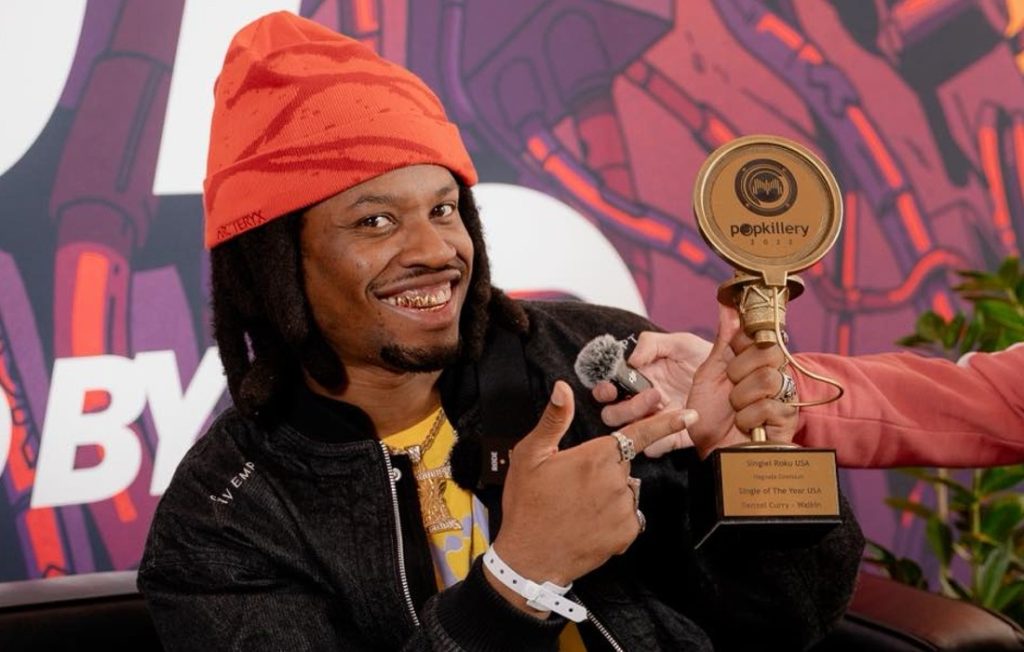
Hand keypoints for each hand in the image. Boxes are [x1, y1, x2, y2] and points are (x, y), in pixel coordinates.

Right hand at [489, 380, 690, 609]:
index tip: (689, 415)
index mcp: (595, 457)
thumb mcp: (530, 455)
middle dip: (606, 468)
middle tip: (574, 483)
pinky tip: (589, 522)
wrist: (529, 558)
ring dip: (610, 493)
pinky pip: (629, 515)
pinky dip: (614, 517)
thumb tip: (563, 389)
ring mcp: (624, 510)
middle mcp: (616, 482)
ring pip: (626, 490)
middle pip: (624, 464)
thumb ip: (554, 420)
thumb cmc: (527, 505)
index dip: (665, 422)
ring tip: (578, 505)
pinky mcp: (626, 534)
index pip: (639, 434)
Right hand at [592, 331, 710, 455]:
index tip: (613, 388)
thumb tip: (631, 360)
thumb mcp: (680, 342)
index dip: (604, 391)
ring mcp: (655, 421)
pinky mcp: (672, 437)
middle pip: (612, 416)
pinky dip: (664, 440)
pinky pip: (656, 448)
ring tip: (671, 406)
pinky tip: (687, 420)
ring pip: (631, 434)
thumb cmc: (701, 357)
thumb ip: (652, 344)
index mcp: (637, 379)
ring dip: (644, 424)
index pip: (607, 390)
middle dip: (625, 409)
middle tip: (654, 394)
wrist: (733, 376)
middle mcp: (642, 403)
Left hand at [686, 304, 799, 456]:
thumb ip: (722, 342)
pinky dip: (748, 417)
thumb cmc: (710, 416)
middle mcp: (773, 374)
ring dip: (742, 397)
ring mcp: (783, 397)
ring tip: (735, 410)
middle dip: (740, 370)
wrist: (713, 454)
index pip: (762, 332)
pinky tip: (745, 425)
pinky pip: (771, 406)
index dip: (743, 341)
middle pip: (769, 351)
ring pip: (769, 378)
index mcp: (755, 361)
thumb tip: (727, 305)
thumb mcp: (709, 375)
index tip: (731, 355)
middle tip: (730, 387)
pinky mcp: (788, 420)